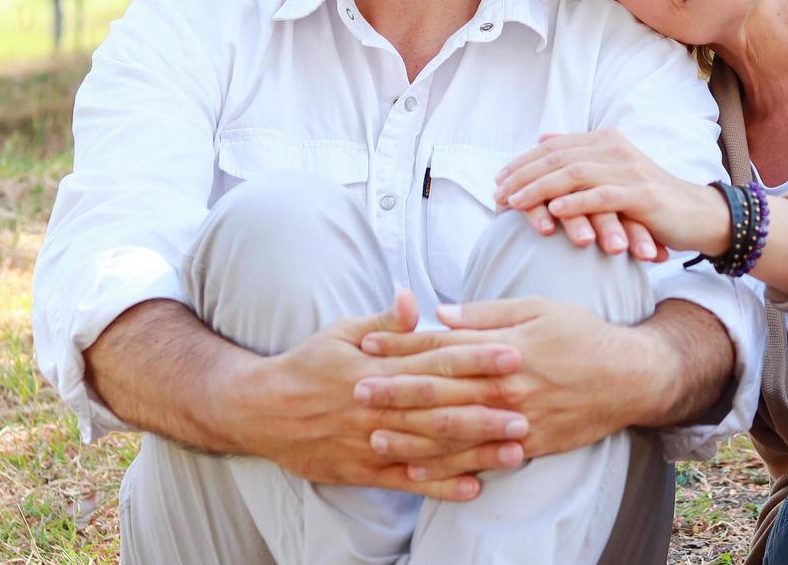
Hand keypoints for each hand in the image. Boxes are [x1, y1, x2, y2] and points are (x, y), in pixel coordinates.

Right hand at [226, 290, 529, 499]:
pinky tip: (472, 487)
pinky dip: (439, 485)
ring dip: (474, 450)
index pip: (435, 360)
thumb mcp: (342, 330)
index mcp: (377, 366)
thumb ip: (385, 320)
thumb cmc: (308, 364)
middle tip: (528, 409)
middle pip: (440, 407)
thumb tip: (416, 299)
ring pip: (430, 447)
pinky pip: (406, 481)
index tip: (512, 353)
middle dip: (486, 408)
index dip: (475, 357)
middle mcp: (377, 405)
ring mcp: (370, 441)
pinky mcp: (362, 470)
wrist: (258, 410)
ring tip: (515, 450)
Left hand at [357, 297, 670, 459]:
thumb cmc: (583, 335)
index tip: (367, 344)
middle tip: (355, 392)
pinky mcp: (528, 445)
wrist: (629, 378)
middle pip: (439, 391)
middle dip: (393, 391)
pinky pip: (478, 458)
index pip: (442, 347)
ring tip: (374, 432)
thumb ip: (486, 313)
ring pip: (453, 430)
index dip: (402, 345)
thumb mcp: (538, 308)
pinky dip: (446, 465)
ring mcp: (516, 420)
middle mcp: (505, 386)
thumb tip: (441, 312)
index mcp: (503, 348)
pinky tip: (417, 467)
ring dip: (410, 432)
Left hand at [494, 130, 730, 257]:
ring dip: (540, 189)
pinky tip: (554, 212)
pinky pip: (602, 196)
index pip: (554, 147)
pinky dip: (576, 203)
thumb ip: (580, 155)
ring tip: (515, 203)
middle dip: (523, 176)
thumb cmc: (651, 201)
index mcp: (607, 141)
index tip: (497, 181)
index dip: (523, 163)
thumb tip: (544, 138)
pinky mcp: (642, 194)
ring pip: (575, 174)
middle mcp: (616, 149)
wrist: (699, 215)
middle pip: (558, 158)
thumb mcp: (613, 174)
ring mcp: (630, 170)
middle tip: (497, 195)